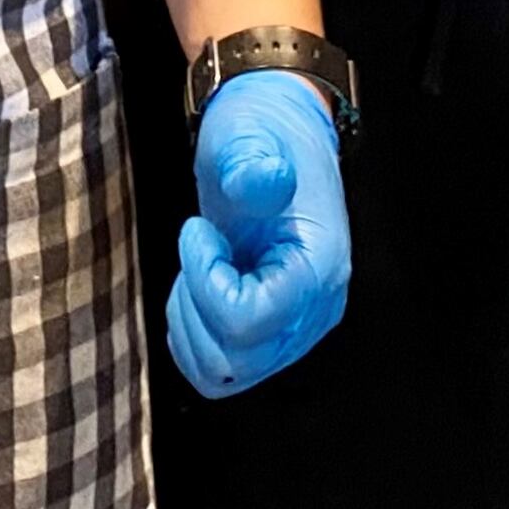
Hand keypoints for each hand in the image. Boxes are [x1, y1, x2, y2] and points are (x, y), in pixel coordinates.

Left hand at [166, 71, 349, 397]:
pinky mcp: (270, 332)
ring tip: (198, 268)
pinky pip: (218, 367)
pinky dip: (193, 333)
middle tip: (198, 246)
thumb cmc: (263, 136)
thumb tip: (263, 179)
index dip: (206, 282)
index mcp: (318, 266)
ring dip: (191, 324)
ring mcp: (292, 327)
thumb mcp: (249, 135)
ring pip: (222, 373)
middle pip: (235, 358)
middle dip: (194, 305)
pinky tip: (200, 284)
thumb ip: (252, 162)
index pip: (250, 319)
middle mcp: (313, 309)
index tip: (198, 231)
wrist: (278, 138)